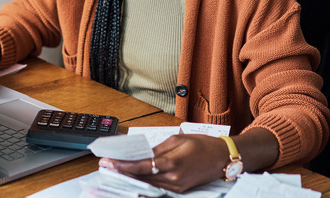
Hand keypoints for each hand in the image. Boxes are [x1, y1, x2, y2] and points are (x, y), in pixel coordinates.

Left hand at [99, 134, 228, 192]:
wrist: (224, 158)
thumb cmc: (203, 145)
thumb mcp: (178, 140)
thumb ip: (157, 149)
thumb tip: (141, 154)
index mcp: (173, 163)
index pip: (142, 166)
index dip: (123, 166)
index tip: (110, 162)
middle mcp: (174, 178)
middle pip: (142, 178)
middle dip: (123, 172)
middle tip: (105, 167)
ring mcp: (177, 186)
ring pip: (148, 184)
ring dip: (131, 178)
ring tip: (115, 171)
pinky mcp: (179, 190)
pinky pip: (157, 186)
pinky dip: (144, 182)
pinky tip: (134, 177)